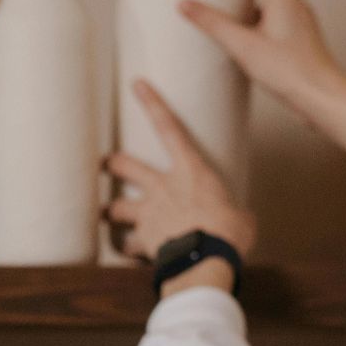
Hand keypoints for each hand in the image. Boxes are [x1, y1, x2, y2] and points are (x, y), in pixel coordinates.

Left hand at [104, 80, 256, 266]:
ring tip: (106, 215)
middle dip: (112, 163)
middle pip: (125, 165)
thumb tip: (235, 220)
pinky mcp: (142, 239)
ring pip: (115, 206)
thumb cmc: (230, 235)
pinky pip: (127, 244)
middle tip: (105, 164)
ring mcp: (148, 213)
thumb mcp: (240, 217)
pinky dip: (127, 248)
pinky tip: (129, 253)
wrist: (207, 261)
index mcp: (191, 172)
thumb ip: (231, 212)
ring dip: (110, 211)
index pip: (170, 128)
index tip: (137, 84)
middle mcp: (163, 187)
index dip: (153, 103)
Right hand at [177, 0, 345, 112]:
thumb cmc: (289, 72)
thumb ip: (213, 24)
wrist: (324, 99)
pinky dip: (260, 11)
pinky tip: (245, 29)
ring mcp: (300, 23)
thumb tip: (184, 3)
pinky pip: (278, 15)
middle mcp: (296, 4)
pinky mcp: (300, 40)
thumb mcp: (243, 46)